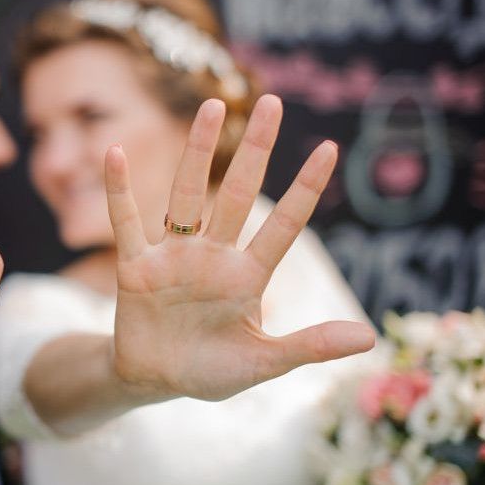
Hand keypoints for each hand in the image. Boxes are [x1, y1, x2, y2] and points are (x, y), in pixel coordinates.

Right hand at [106, 94, 374, 401]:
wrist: (155, 381)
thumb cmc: (212, 371)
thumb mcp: (263, 363)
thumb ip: (308, 346)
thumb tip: (370, 337)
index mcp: (247, 277)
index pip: (283, 227)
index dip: (305, 190)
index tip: (329, 149)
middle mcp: (212, 256)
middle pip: (237, 194)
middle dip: (255, 150)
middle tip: (272, 102)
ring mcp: (173, 257)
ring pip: (186, 195)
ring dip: (198, 152)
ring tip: (212, 107)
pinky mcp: (135, 267)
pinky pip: (125, 223)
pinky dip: (118, 191)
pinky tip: (114, 153)